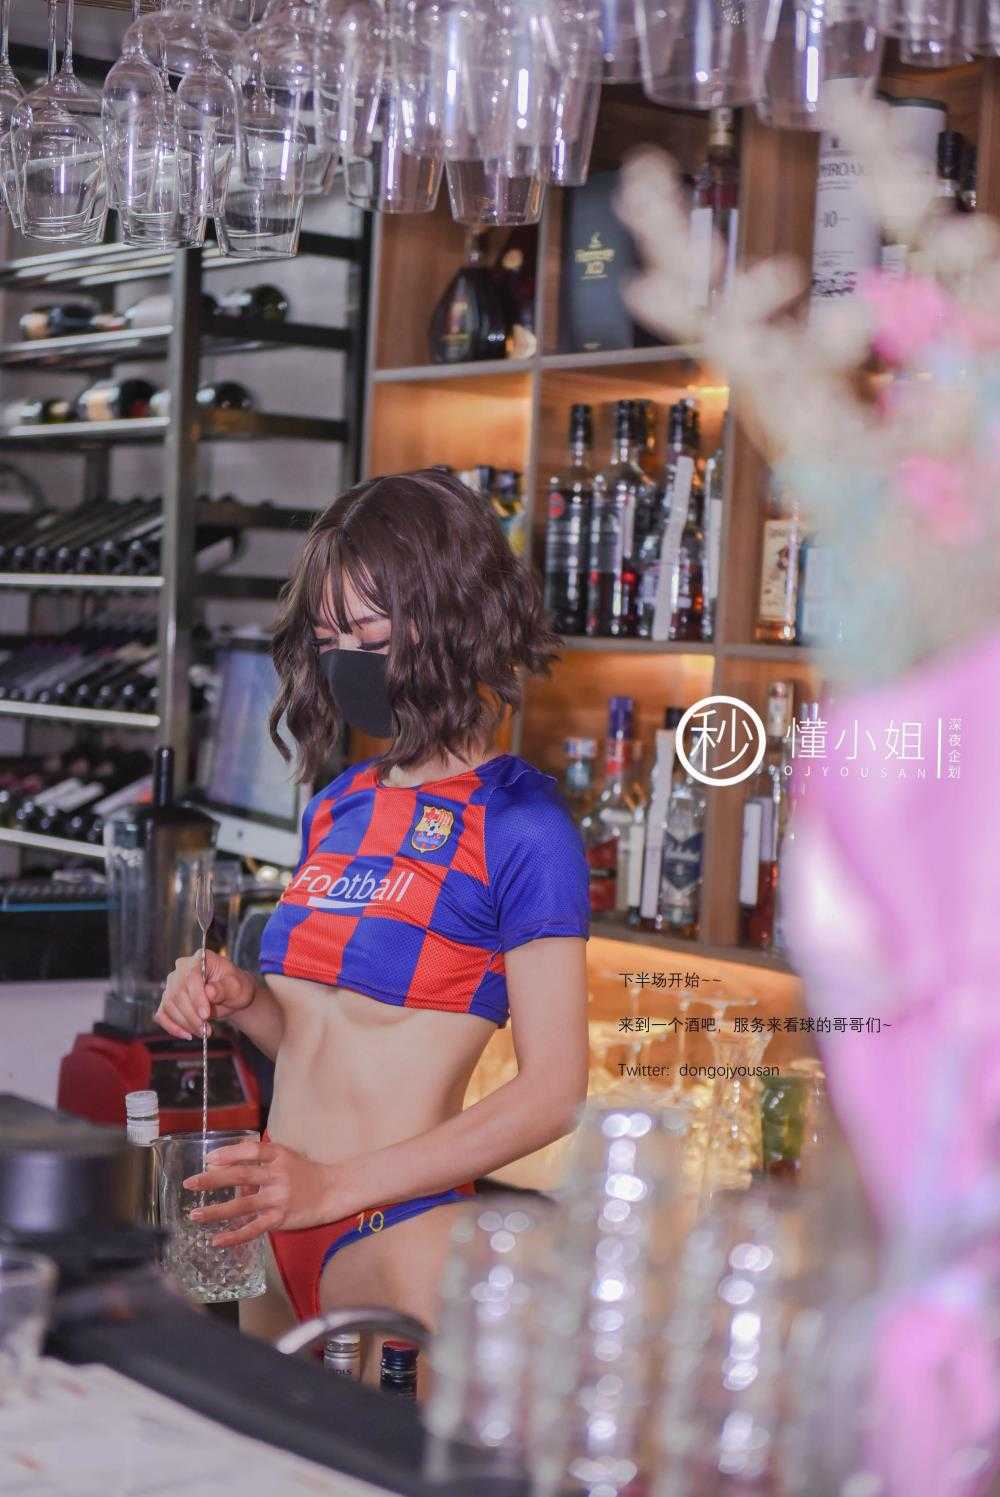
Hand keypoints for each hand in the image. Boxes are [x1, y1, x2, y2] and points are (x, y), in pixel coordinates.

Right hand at [155, 950, 257, 1040]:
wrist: (230, 997)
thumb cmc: (235, 988)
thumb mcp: (237, 987)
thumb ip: (224, 988)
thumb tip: (209, 991)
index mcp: (200, 958)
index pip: (192, 976)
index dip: (197, 997)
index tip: (206, 1015)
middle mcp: (182, 968)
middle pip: (178, 992)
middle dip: (191, 1015)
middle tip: (207, 1030)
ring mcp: (172, 984)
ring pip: (169, 1005)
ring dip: (185, 1023)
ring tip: (203, 1032)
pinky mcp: (168, 1000)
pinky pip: (162, 1014)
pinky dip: (172, 1027)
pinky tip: (187, 1035)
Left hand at [183, 1138, 339, 1246]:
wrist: (332, 1191)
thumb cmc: (305, 1172)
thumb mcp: (285, 1157)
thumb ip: (259, 1159)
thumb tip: (225, 1164)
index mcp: (279, 1156)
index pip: (250, 1150)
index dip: (228, 1153)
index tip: (208, 1159)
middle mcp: (278, 1175)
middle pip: (241, 1176)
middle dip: (212, 1180)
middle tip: (190, 1183)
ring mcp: (279, 1198)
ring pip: (242, 1205)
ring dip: (216, 1211)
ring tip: (195, 1215)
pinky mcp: (280, 1219)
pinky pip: (253, 1229)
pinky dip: (234, 1236)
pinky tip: (217, 1240)